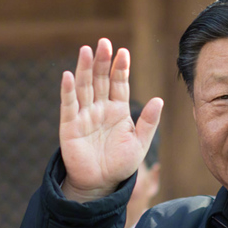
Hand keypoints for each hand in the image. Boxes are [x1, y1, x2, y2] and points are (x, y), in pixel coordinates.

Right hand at [60, 38, 162, 201]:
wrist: (101, 184)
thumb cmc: (120, 164)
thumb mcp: (139, 143)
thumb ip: (148, 122)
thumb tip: (159, 100)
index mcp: (118, 110)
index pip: (119, 84)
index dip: (121, 68)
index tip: (123, 52)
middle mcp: (100, 108)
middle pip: (101, 80)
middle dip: (102, 62)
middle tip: (104, 42)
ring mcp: (84, 115)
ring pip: (84, 87)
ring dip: (84, 69)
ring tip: (86, 51)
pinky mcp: (70, 126)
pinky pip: (68, 106)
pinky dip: (68, 91)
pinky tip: (68, 76)